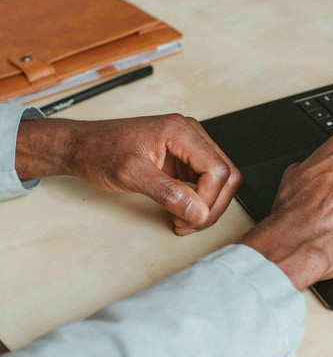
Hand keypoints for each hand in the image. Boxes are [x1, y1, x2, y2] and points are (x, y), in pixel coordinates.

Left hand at [16, 114, 241, 234]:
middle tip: (189, 225)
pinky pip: (207, 182)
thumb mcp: (131, 174)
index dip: (209, 199)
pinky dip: (200, 201)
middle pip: (226, 174)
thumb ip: (168, 193)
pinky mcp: (185, 160)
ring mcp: (190, 147)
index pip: (217, 169)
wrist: (82, 147)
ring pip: (221, 180)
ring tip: (184, 221)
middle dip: (212, 206)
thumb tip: (198, 211)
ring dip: (208, 206)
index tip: (189, 218)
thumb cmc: (100, 151)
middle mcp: (191, 135)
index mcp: (181, 131)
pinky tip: (182, 212)